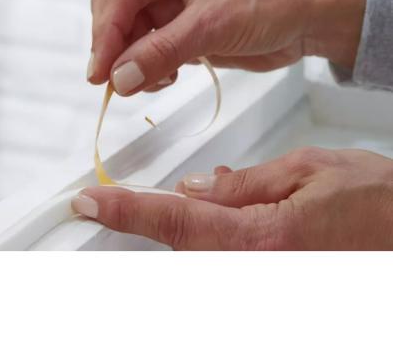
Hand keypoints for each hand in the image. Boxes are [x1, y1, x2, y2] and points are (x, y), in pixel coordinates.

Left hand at [72, 147, 392, 249]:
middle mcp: (259, 271)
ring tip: (213, 199)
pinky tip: (228, 213)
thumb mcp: (310, 169)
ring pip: (198, 254)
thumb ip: (245, 183)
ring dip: (187, 224)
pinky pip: (225, 259)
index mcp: (264, 237)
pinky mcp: (272, 281)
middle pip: (180, 244)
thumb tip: (196, 187)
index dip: (125, 210)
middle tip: (127, 200)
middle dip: (156, 216)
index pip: (175, 220)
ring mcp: (265, 282)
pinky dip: (211, 235)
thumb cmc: (380, 205)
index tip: (88, 203)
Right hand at [88, 0, 365, 94]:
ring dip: (132, 64)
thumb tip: (119, 79)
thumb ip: (161, 52)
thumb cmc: (271, 2)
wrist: (308, 20)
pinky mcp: (179, 30)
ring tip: (152, 82)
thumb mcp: (212, 25)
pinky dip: (149, 70)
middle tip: (115, 84)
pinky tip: (164, 78)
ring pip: (130, 37)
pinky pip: (149, 52)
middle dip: (115, 49)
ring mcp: (171, 5)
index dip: (106, 34)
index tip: (99, 73)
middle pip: (117, 13)